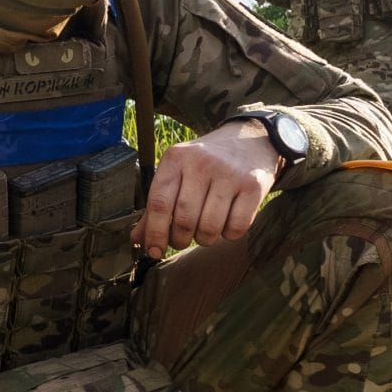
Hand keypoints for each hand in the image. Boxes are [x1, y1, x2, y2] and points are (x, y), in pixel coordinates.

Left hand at [136, 120, 280, 254]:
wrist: (249, 140)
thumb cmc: (206, 162)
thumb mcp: (177, 172)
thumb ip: (156, 204)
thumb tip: (138, 239)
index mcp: (176, 158)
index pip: (159, 203)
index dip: (154, 233)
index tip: (154, 251)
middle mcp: (202, 163)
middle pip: (184, 220)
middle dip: (180, 240)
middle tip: (182, 240)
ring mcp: (230, 174)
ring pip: (210, 228)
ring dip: (205, 239)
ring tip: (205, 229)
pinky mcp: (254, 186)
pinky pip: (236, 227)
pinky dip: (229, 234)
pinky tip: (227, 222)